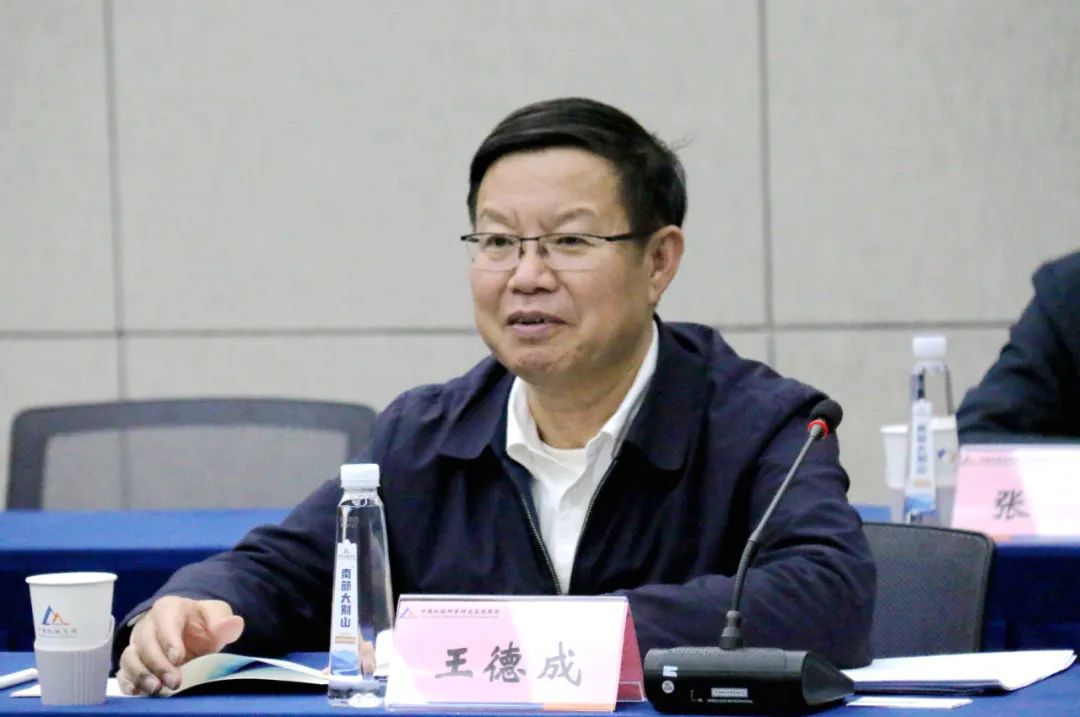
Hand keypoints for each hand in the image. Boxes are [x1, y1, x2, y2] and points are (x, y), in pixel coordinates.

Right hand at [117, 597, 243, 695]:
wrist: (190, 631)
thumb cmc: (202, 624)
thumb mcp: (216, 618)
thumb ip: (224, 622)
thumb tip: (234, 623)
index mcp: (169, 608)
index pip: (165, 621)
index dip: (169, 639)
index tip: (178, 658)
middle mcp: (148, 624)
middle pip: (146, 642)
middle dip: (159, 664)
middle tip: (174, 682)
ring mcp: (137, 643)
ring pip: (130, 657)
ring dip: (141, 674)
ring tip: (156, 689)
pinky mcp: (132, 662)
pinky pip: (123, 671)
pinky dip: (128, 682)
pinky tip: (137, 692)